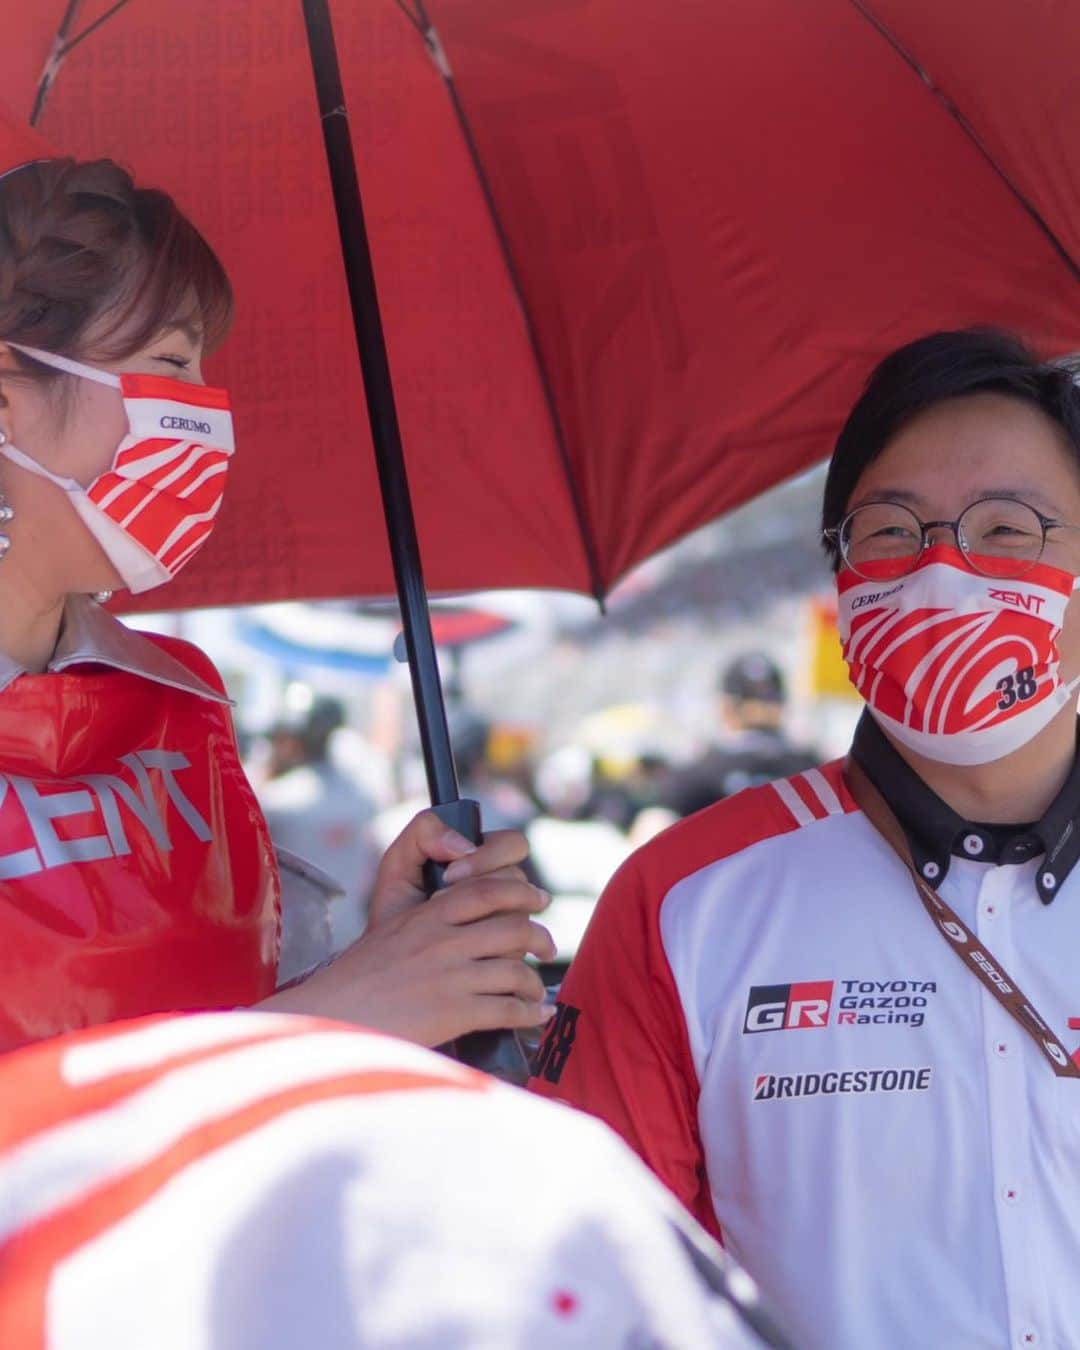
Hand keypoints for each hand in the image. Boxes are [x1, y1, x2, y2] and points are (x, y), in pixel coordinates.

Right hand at [259, 810, 556, 1046]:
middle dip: (539, 937)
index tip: (538, 900)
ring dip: (534, 983)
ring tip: (536, 991)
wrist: (331, 1016)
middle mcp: (443, 939)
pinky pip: (508, 1008)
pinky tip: (534, 1016)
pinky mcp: (454, 1011)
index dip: (521, 892)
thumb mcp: (390, 927)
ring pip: (517, 969)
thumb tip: (467, 909)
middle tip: (547, 946)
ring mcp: (450, 975)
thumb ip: (428, 914)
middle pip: (513, 926)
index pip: (489, 889)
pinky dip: (529, 1013)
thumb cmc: (359, 977)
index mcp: (428, 913)